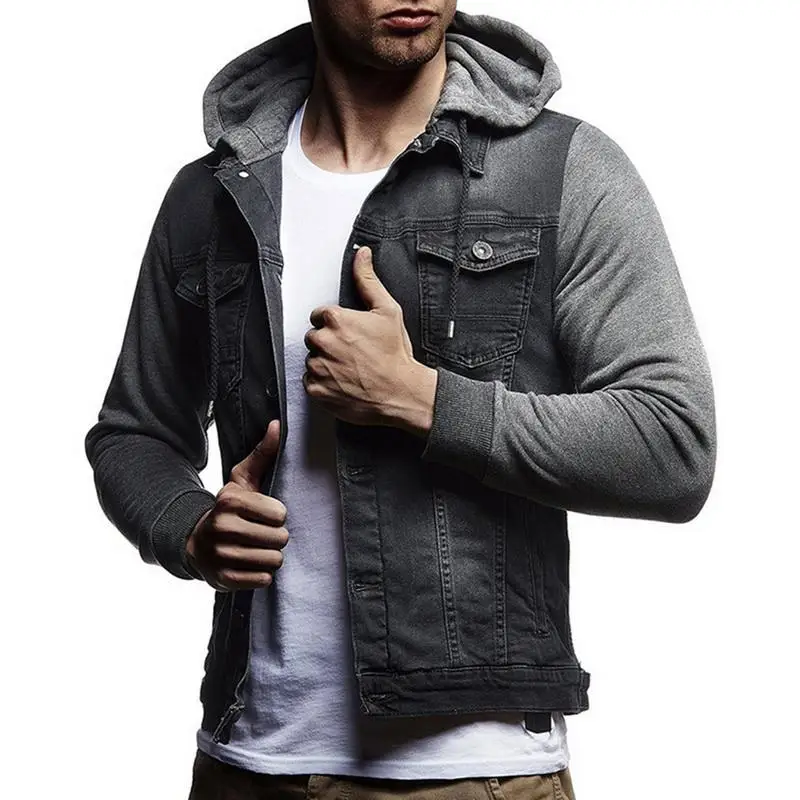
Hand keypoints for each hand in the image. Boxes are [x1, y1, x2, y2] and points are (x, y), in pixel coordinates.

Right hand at [185, 419, 287, 590]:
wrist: (195, 542)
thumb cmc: (229, 509)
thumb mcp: (241, 480)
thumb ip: (263, 454)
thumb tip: (279, 425)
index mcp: (230, 502)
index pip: (280, 515)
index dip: (278, 516)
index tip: (266, 515)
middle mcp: (223, 528)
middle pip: (280, 539)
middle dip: (277, 538)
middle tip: (263, 534)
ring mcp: (221, 556)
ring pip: (274, 561)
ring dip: (271, 556)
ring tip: (257, 548)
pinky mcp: (223, 579)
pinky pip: (263, 580)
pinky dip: (261, 574)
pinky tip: (250, 564)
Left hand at [302, 245, 436, 433]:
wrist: (401, 393)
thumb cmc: (395, 354)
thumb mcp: (388, 311)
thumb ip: (368, 280)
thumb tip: (361, 254)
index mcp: (335, 319)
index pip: (320, 316)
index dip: (336, 325)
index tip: (350, 335)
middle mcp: (322, 341)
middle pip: (315, 338)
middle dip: (329, 343)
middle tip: (352, 353)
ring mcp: (318, 367)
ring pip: (313, 360)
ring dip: (326, 363)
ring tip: (350, 369)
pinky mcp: (316, 389)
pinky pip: (311, 382)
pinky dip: (323, 384)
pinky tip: (343, 382)